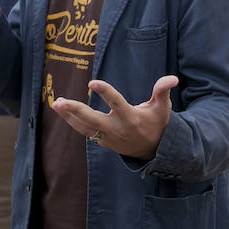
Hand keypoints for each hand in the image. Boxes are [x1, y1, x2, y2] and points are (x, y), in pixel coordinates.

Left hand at [51, 75, 177, 160]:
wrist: (154, 150)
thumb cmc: (157, 123)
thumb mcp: (163, 107)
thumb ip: (163, 91)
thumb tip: (173, 78)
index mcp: (131, 118)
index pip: (116, 104)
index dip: (105, 92)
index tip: (92, 82)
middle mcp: (117, 129)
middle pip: (93, 120)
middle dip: (75, 110)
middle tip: (60, 101)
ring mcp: (108, 137)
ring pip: (84, 128)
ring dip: (68, 116)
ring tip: (56, 103)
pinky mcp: (103, 141)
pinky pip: (85, 131)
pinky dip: (72, 122)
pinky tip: (62, 111)